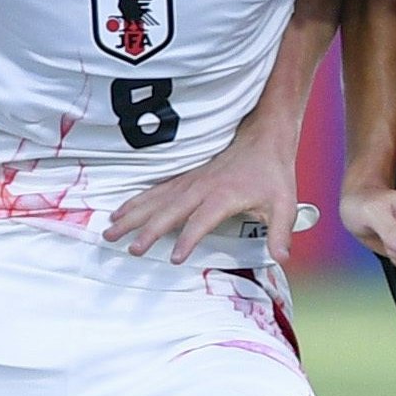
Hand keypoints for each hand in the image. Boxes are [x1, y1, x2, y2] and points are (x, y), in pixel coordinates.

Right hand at [106, 138, 299, 264]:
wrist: (263, 136)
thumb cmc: (273, 173)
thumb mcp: (285, 204)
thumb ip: (281, 232)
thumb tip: (281, 258)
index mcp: (223, 196)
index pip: (201, 221)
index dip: (188, 239)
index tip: (174, 258)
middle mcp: (201, 188)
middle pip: (169, 211)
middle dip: (148, 230)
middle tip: (130, 249)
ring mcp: (189, 182)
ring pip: (155, 200)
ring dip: (132, 215)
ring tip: (110, 231)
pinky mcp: (184, 178)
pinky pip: (155, 191)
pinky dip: (136, 201)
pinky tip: (120, 211)